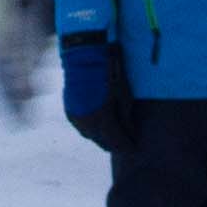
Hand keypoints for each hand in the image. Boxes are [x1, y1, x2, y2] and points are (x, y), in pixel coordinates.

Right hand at [58, 34, 126, 150]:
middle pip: (104, 143)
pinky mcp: (70, 112)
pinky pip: (82, 127)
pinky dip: (91, 128)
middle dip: (116, 144)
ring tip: (113, 134)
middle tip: (126, 141)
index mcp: (103, 122)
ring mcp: (76, 119)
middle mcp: (88, 125)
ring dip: (102, 137)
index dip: (129, 147)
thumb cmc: (110, 75)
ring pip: (91, 137)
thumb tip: (131, 135)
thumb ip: (126, 120)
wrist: (85, 58)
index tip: (136, 148)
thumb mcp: (124, 97)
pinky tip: (98, 125)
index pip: (118, 143)